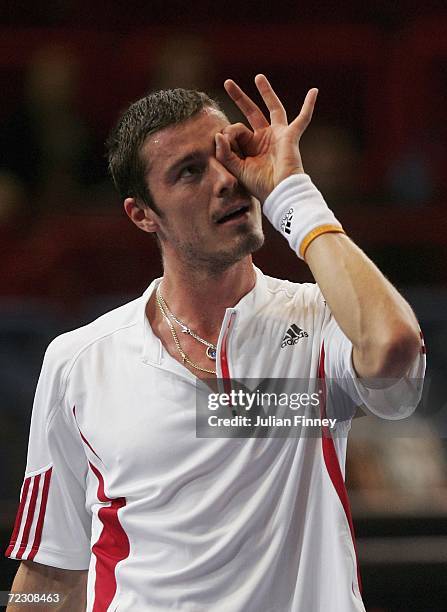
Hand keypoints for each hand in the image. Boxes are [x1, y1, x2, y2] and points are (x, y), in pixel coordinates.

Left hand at [215, 74, 317, 202]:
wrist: (279, 192)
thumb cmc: (260, 185)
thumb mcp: (237, 169)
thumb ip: (225, 153)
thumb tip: (218, 134)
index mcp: (251, 147)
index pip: (236, 130)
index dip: (229, 134)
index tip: (226, 143)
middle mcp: (264, 138)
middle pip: (251, 113)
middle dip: (240, 98)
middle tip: (228, 83)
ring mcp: (278, 135)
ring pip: (272, 108)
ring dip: (266, 92)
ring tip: (258, 77)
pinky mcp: (290, 135)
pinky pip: (303, 118)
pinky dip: (309, 105)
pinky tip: (314, 91)